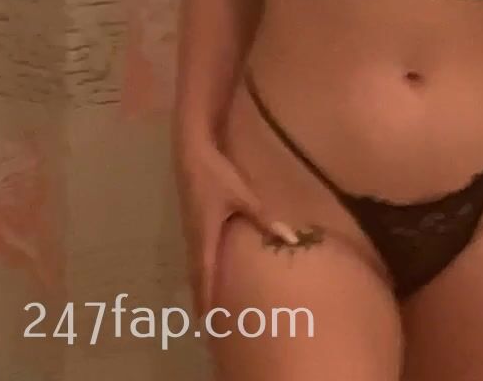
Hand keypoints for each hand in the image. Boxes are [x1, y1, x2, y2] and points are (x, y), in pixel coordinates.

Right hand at [175, 140, 297, 319]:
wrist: (192, 153)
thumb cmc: (216, 176)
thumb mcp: (243, 196)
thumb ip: (264, 219)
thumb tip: (290, 239)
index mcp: (204, 239)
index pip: (204, 279)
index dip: (208, 304)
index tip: (211, 328)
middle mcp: (195, 241)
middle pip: (198, 280)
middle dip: (204, 304)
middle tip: (212, 329)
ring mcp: (192, 234)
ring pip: (197, 270)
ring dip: (203, 289)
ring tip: (212, 313)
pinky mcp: (195, 226)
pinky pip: (198, 258)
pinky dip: (204, 274)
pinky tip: (212, 278)